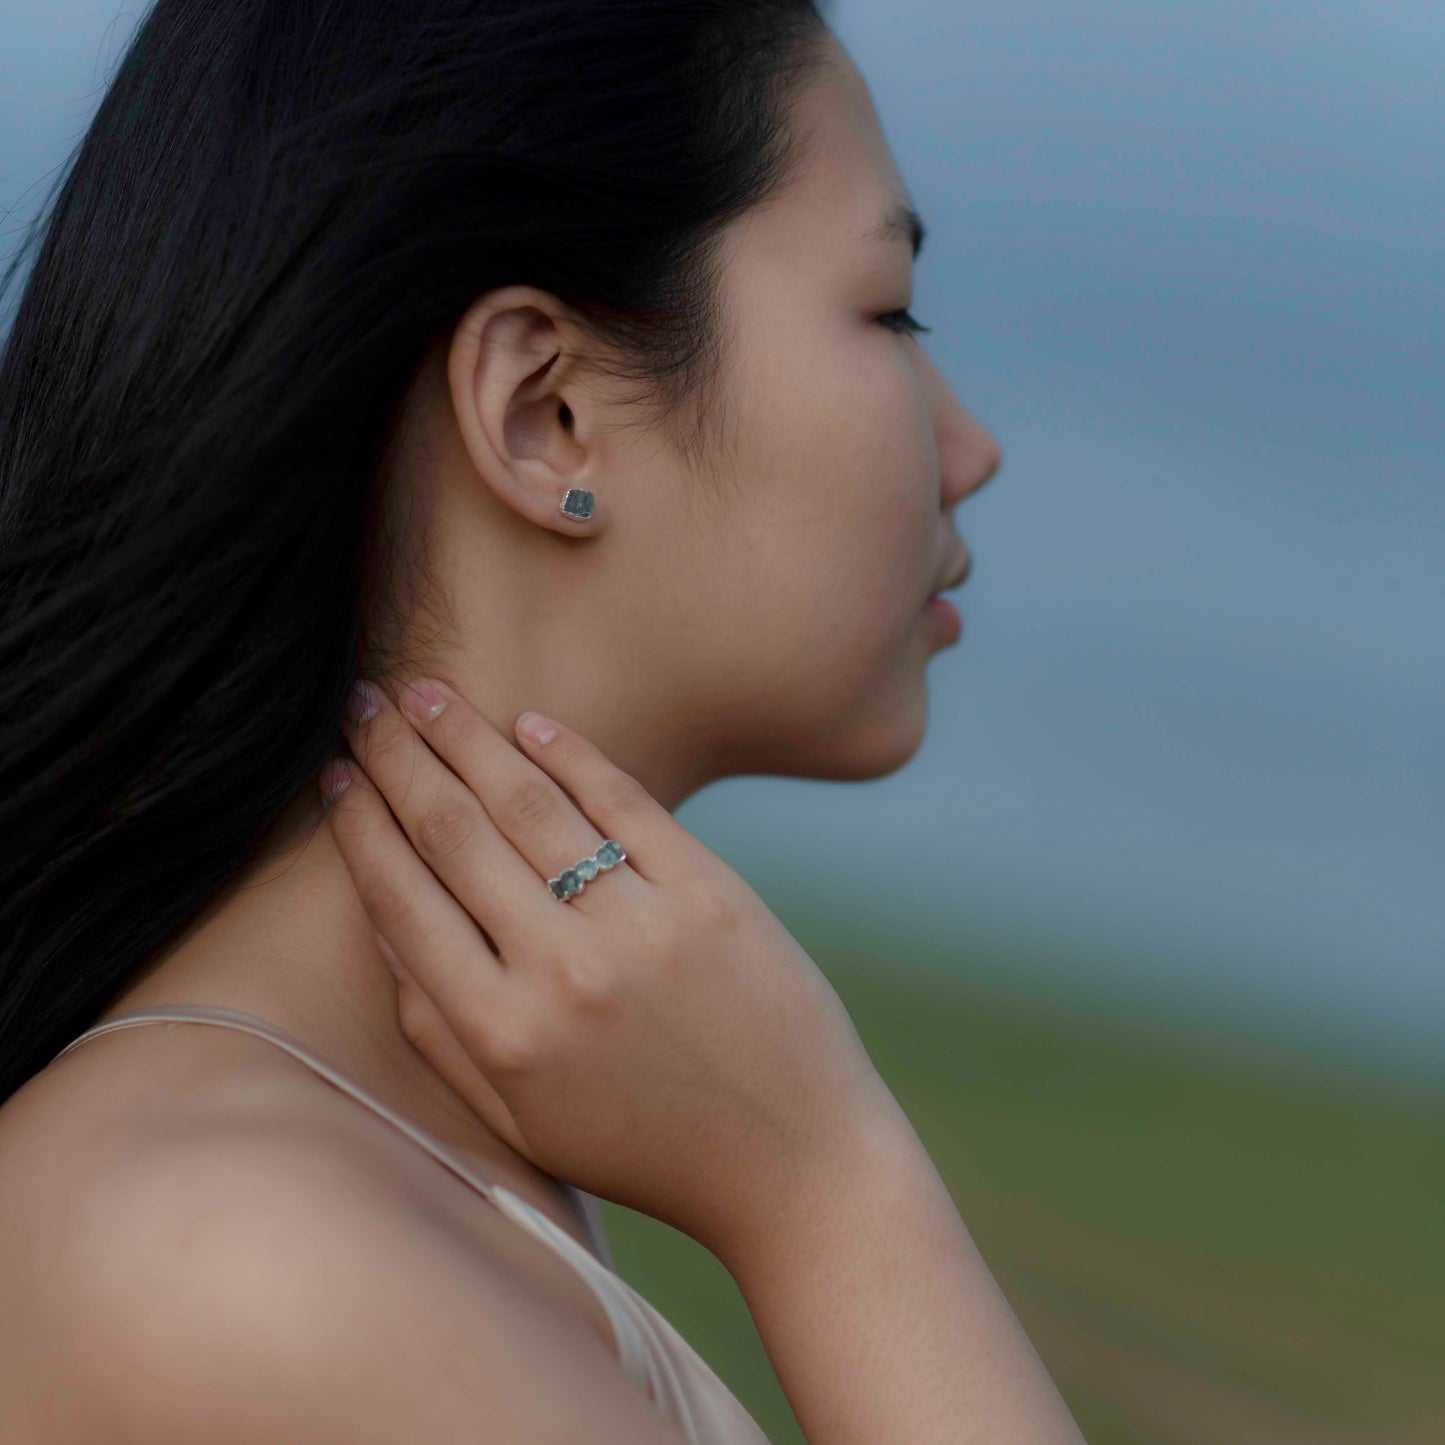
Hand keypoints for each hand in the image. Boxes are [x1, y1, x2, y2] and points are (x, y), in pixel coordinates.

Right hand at [323, 679, 899, 1258]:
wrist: (794, 1162)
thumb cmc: (648, 1148)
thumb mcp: (522, 1124)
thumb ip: (442, 1035)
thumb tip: (389, 932)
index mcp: (505, 1036)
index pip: (406, 903)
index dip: (361, 828)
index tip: (334, 775)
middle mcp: (564, 973)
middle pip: (457, 836)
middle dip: (398, 760)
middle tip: (362, 704)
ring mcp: (642, 925)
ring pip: (531, 805)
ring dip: (468, 739)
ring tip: (425, 693)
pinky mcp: (710, 892)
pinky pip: (626, 803)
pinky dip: (573, 755)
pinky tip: (529, 723)